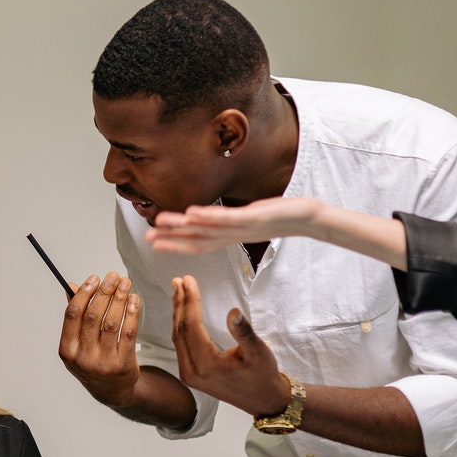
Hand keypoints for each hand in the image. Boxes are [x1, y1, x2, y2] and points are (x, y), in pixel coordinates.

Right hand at [58, 272, 141, 407]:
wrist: (111, 391)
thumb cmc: (92, 360)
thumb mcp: (77, 343)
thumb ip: (75, 316)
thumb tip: (72, 286)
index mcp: (67, 351)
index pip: (73, 315)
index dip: (84, 293)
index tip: (94, 278)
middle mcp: (83, 359)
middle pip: (93, 317)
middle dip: (105, 292)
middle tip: (114, 276)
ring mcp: (103, 363)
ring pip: (112, 323)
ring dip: (120, 299)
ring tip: (126, 283)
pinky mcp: (123, 365)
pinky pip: (128, 333)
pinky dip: (132, 313)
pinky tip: (134, 300)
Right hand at [146, 196, 324, 254]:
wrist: (310, 219)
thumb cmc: (283, 217)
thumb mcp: (253, 218)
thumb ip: (233, 220)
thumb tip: (220, 217)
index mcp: (231, 236)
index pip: (198, 243)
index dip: (174, 244)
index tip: (153, 242)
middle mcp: (233, 235)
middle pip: (196, 240)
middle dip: (171, 240)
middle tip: (147, 238)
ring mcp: (243, 228)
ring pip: (207, 230)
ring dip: (182, 227)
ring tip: (161, 222)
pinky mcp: (255, 219)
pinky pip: (228, 219)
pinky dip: (209, 218)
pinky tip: (192, 213)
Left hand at [171, 275, 290, 415]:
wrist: (264, 401)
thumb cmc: (264, 375)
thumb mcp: (258, 352)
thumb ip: (244, 332)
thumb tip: (233, 311)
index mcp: (207, 365)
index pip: (192, 326)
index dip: (190, 300)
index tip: (188, 279)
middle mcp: (192, 372)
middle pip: (181, 330)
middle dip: (180, 303)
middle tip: (179, 279)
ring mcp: (189, 375)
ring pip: (178, 337)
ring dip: (178, 312)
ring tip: (178, 289)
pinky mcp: (190, 375)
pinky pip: (181, 345)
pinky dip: (181, 326)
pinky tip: (182, 311)